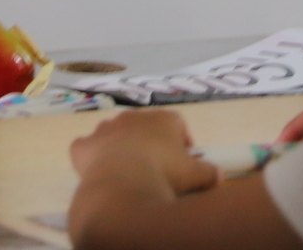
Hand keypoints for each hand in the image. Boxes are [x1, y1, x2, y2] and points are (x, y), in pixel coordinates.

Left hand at [71, 109, 219, 197]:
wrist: (123, 184)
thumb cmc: (164, 174)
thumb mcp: (196, 175)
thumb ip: (209, 172)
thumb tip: (218, 175)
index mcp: (162, 119)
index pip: (177, 123)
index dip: (182, 141)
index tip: (185, 159)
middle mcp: (132, 117)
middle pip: (144, 126)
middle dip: (149, 143)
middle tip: (156, 167)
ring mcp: (105, 129)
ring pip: (114, 132)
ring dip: (120, 147)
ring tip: (127, 171)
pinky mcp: (84, 145)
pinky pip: (86, 147)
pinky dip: (91, 156)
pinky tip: (97, 170)